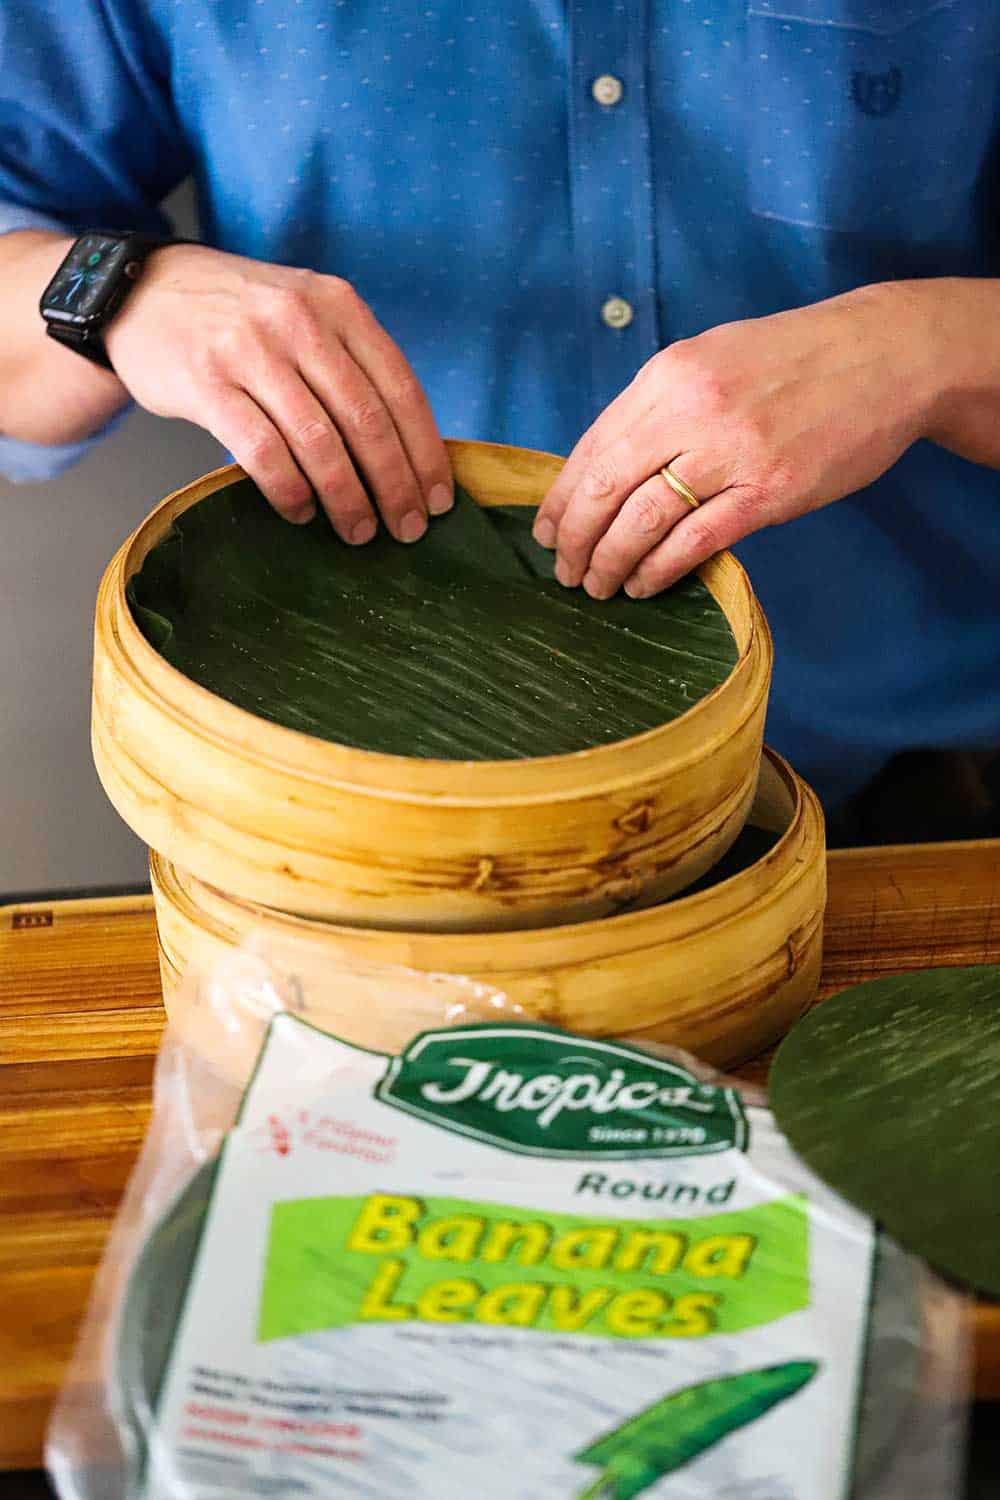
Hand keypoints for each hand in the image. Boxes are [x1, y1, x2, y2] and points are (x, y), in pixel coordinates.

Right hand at [104, 245, 452, 540]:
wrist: (140, 292)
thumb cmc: (236, 317)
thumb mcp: (303, 313)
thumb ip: (349, 363)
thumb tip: (404, 451)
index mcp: (336, 304)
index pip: (399, 387)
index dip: (425, 450)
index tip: (438, 498)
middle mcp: (298, 321)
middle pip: (366, 420)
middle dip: (394, 485)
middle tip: (408, 528)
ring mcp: (248, 349)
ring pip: (318, 441)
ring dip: (347, 498)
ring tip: (359, 531)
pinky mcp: (205, 382)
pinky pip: (262, 451)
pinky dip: (290, 491)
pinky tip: (302, 511)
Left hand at [533, 283, 941, 597]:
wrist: (885, 356)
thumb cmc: (795, 360)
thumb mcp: (712, 358)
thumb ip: (660, 406)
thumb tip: (609, 466)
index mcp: (668, 375)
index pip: (592, 447)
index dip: (562, 498)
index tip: (546, 531)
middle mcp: (691, 410)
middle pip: (606, 488)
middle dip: (575, 539)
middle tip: (564, 572)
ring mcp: (732, 453)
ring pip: (643, 521)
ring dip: (611, 562)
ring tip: (599, 586)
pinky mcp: (770, 492)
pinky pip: (696, 542)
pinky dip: (660, 570)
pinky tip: (644, 585)